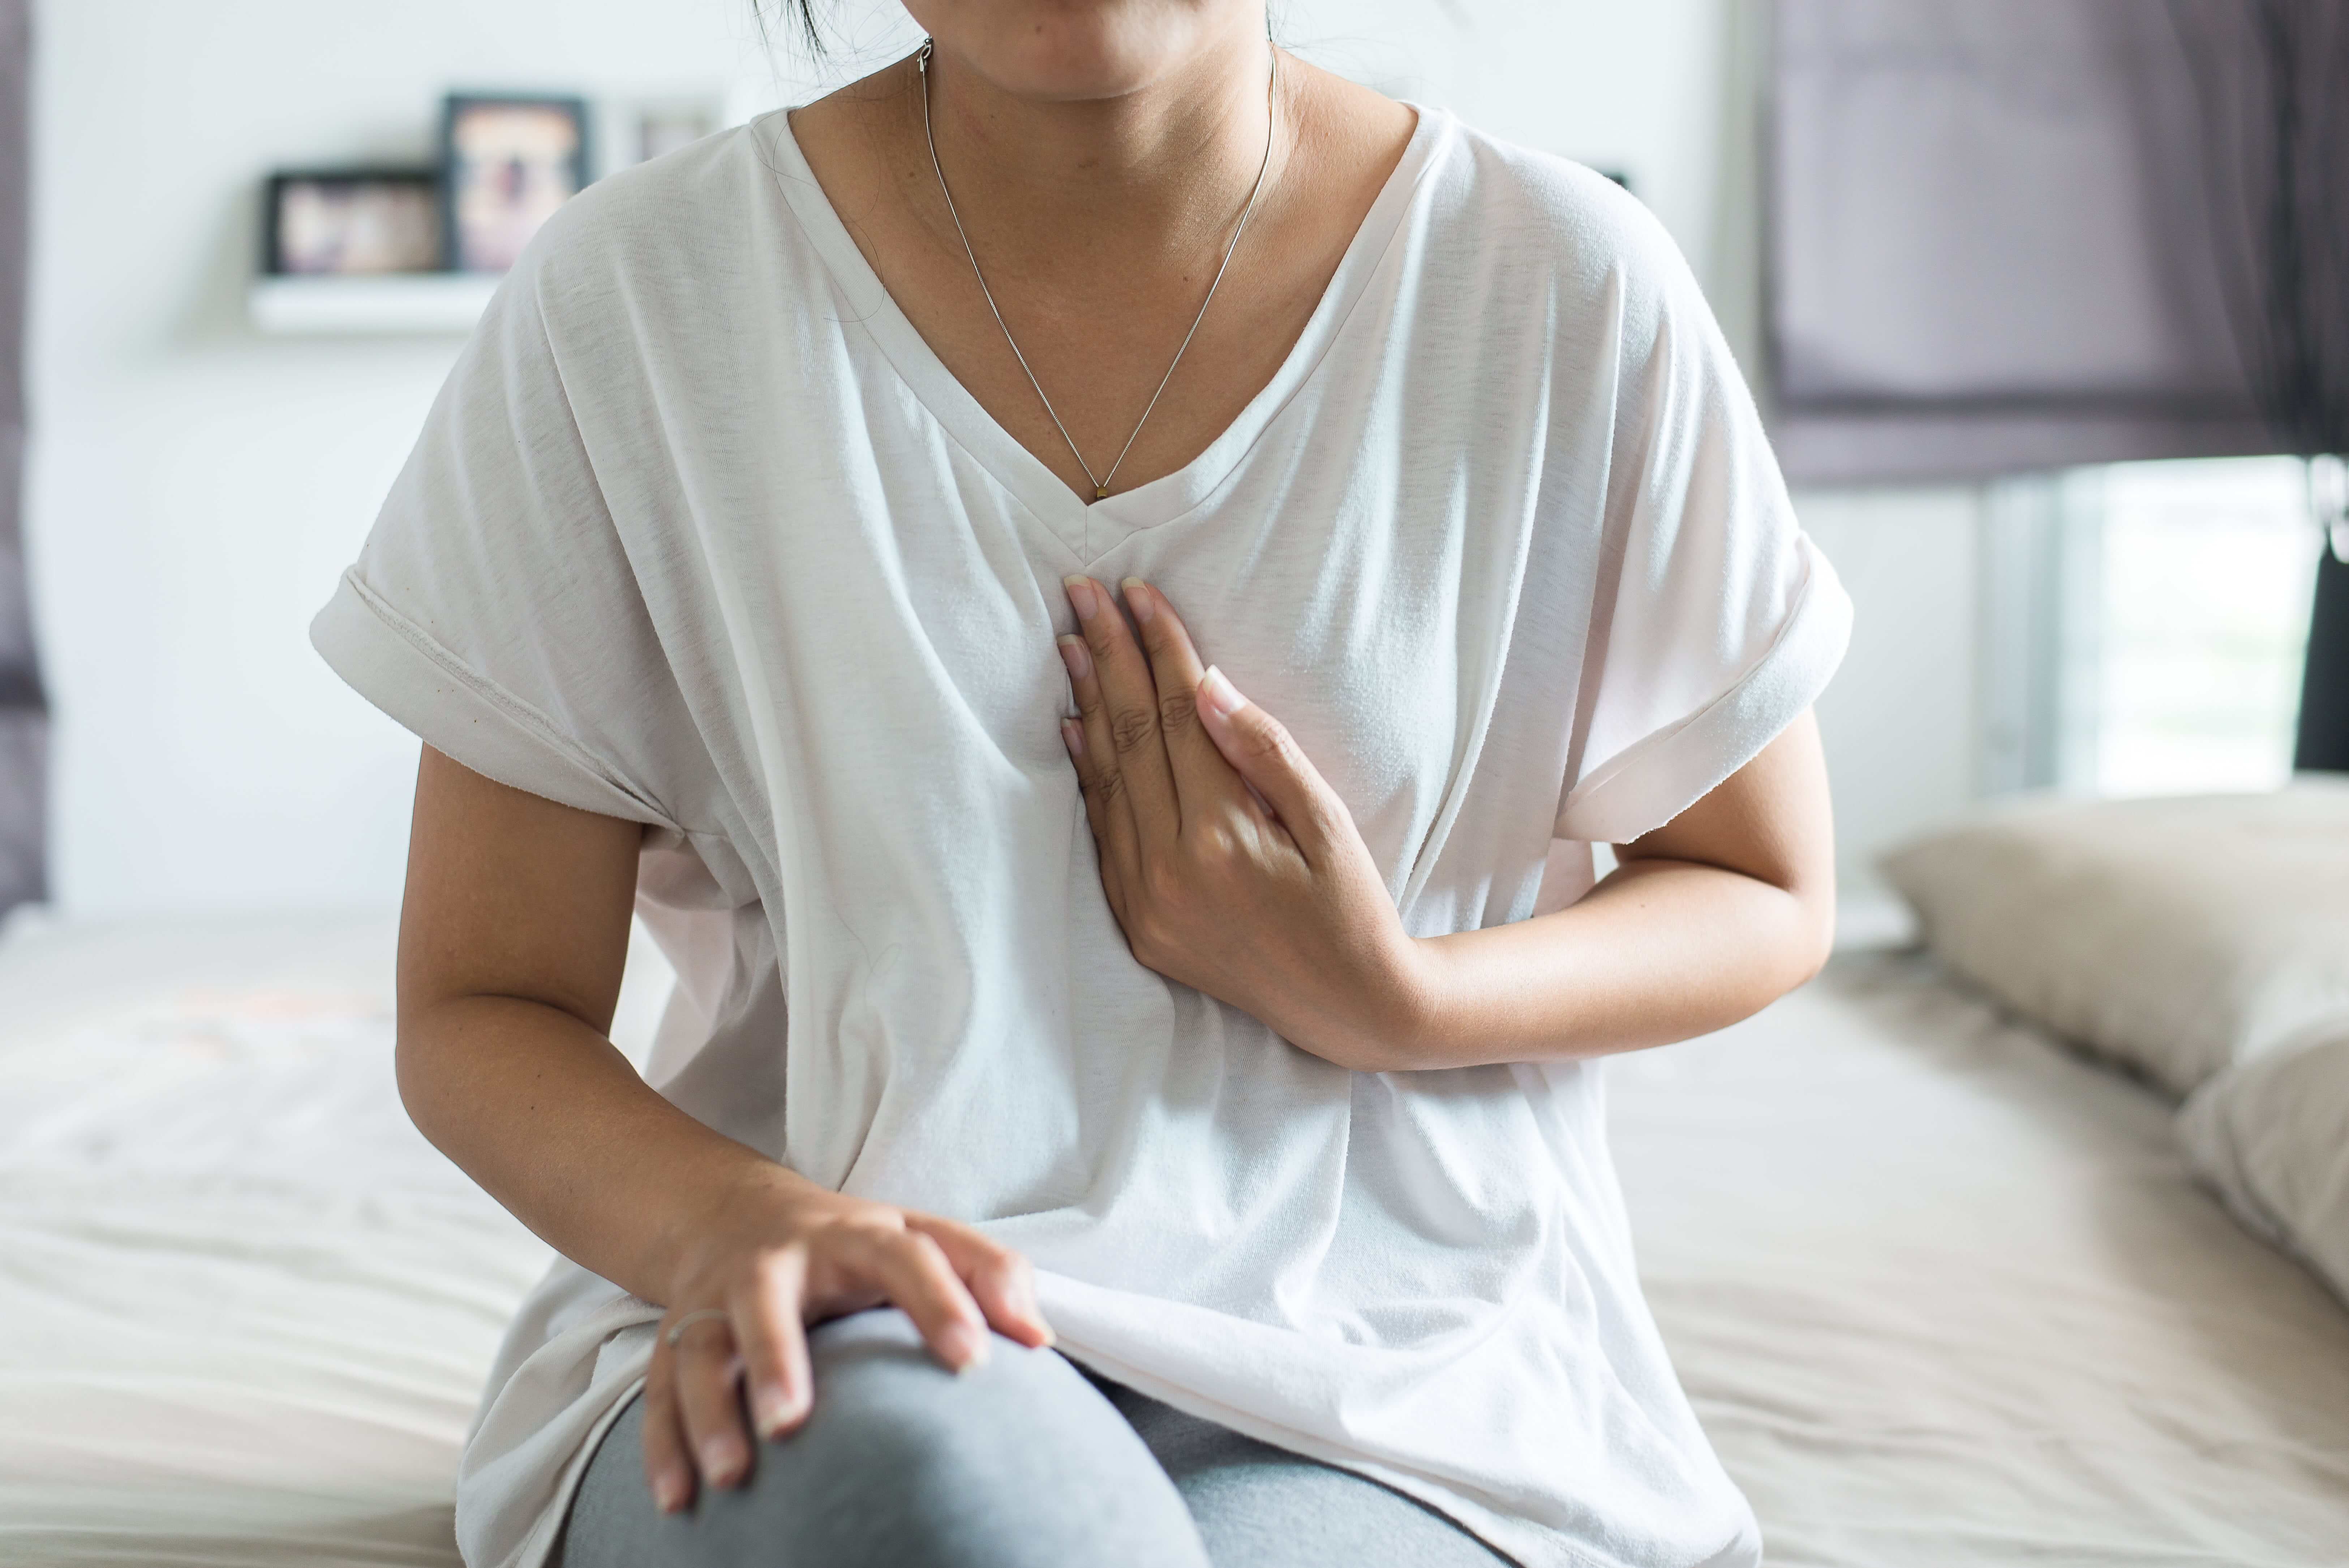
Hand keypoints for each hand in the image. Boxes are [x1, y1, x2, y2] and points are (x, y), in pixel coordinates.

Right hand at [642, 1168, 1052, 1511]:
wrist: (739, 1215)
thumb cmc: (855, 1244)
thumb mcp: (922, 1237)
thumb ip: (988, 1273)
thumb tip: (1037, 1337)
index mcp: (854, 1235)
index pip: (905, 1257)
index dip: (941, 1302)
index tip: (974, 1360)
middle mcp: (775, 1262)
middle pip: (764, 1300)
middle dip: (773, 1358)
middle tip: (790, 1423)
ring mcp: (715, 1299)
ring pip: (698, 1352)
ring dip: (708, 1415)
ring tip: (731, 1477)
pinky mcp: (673, 1337)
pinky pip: (658, 1392)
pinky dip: (663, 1447)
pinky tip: (678, 1501)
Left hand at [1055, 575, 1431, 1071]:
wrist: (1350, 1008)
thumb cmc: (1353, 910)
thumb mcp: (1329, 826)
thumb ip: (1265, 753)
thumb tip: (1208, 683)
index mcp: (1222, 839)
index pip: (1176, 718)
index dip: (1158, 649)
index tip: (1138, 592)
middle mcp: (1169, 870)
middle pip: (1130, 738)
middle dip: (1107, 657)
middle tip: (1082, 593)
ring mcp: (1146, 901)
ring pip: (1106, 781)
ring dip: (1087, 704)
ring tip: (1072, 641)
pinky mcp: (1137, 923)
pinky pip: (1101, 833)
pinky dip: (1087, 775)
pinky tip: (1073, 725)